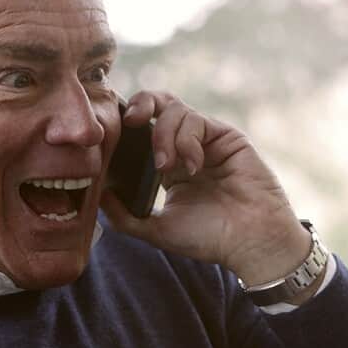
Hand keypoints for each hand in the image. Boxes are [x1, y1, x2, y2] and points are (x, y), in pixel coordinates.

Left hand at [100, 91, 314, 288]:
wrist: (249, 242)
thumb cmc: (209, 238)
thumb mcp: (157, 230)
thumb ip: (125, 217)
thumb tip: (97, 197)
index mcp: (169, 166)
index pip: (143, 132)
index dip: (127, 126)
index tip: (112, 136)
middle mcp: (187, 147)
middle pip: (158, 105)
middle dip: (141, 105)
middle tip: (131, 122)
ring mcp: (207, 140)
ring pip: (175, 110)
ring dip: (163, 135)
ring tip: (166, 166)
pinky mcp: (226, 136)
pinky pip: (197, 120)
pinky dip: (187, 140)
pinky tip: (192, 166)